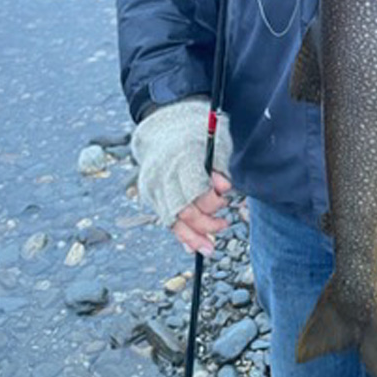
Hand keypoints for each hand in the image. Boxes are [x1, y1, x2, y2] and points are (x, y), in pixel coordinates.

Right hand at [129, 99, 233, 244]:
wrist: (163, 129)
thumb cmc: (195, 135)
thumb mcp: (213, 141)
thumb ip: (219, 164)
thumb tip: (224, 187)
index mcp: (180, 158)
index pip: (195, 188)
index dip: (212, 200)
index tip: (225, 199)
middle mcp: (163, 175)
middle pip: (184, 209)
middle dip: (206, 223)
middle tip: (224, 224)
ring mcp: (154, 187)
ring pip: (173, 220)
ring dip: (193, 237)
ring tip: (209, 248)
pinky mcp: (150, 195)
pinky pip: (166, 220)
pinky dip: (181, 235)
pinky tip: (193, 246)